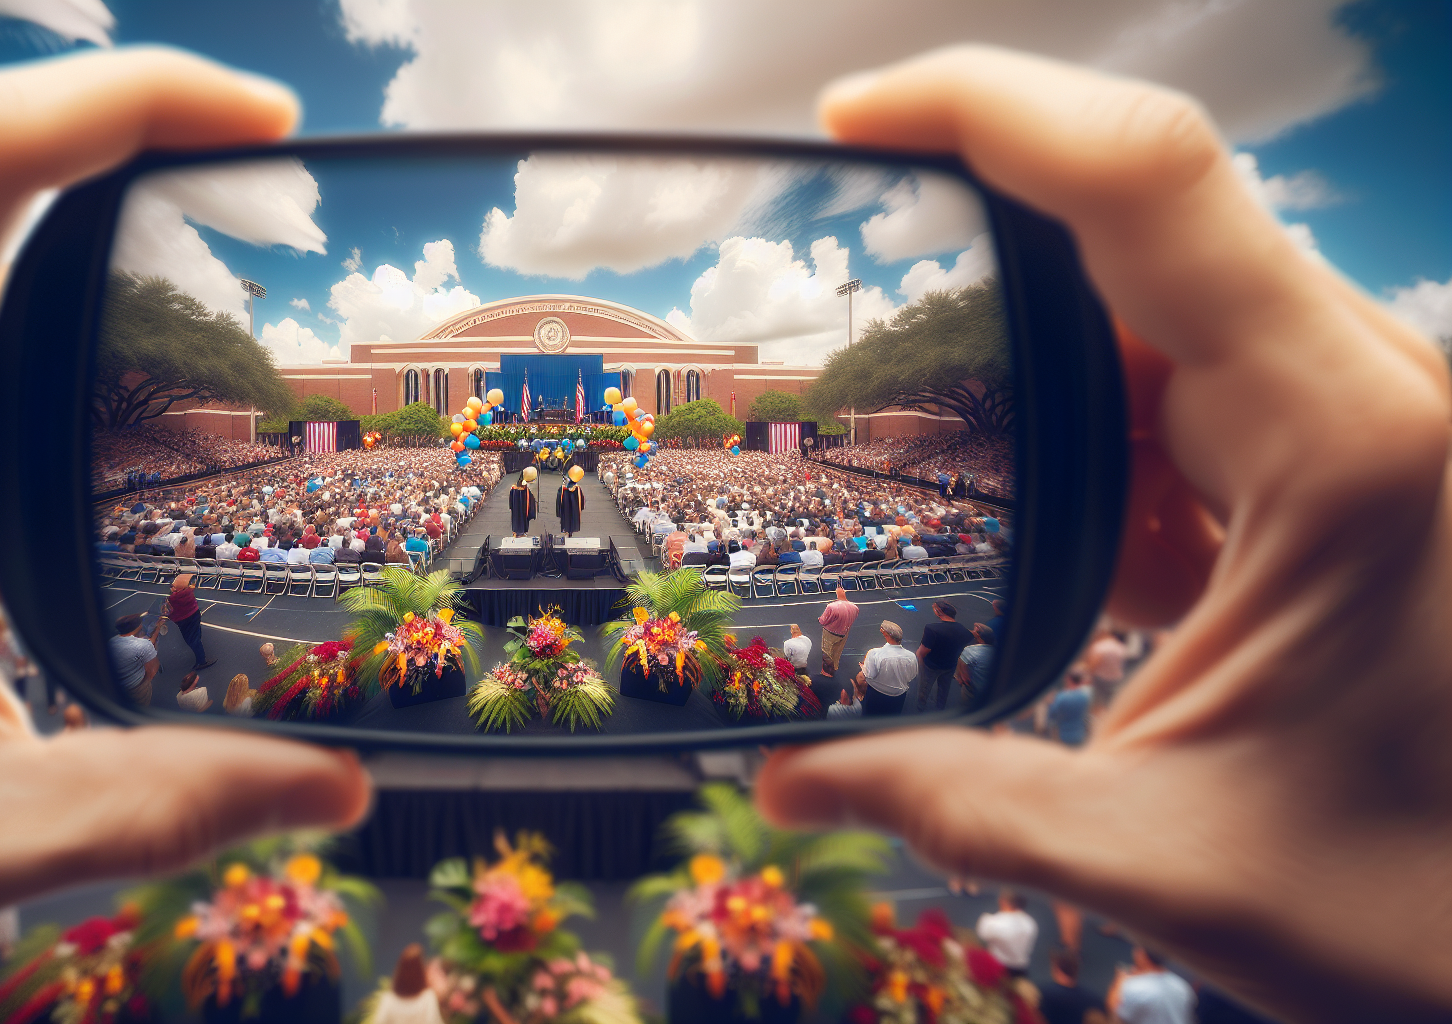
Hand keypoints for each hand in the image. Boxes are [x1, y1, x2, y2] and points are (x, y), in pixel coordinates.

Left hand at [0, 49, 369, 1023]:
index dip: (121, 101)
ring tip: (262, 422)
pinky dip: (102, 431)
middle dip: (166, 247)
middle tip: (306, 295)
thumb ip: (167, 804)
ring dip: (137, 359)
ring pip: (14, 318)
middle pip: (7, 227)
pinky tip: (176, 490)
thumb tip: (338, 786)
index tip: (266, 124)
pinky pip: (4, 404)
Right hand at [756, 47, 1451, 1020]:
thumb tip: (786, 780)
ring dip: (1032, 374)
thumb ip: (951, 800)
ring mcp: (1361, 422)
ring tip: (919, 446)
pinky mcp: (1344, 469)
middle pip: (1135, 234)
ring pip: (1156, 319)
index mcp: (1343, 443)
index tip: (852, 118)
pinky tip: (1045, 526)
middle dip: (976, 264)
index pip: (1147, 185)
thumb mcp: (1166, 858)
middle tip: (841, 331)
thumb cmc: (1431, 902)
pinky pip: (1191, 403)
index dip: (989, 108)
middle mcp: (1368, 394)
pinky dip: (1097, 444)